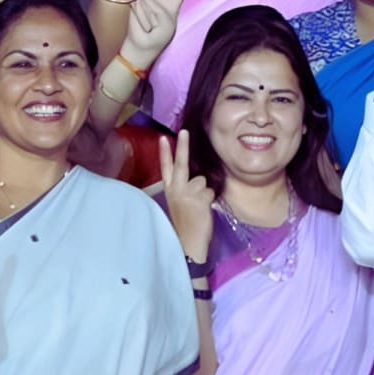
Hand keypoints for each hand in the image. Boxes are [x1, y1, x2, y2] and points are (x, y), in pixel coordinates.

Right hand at [120, 0, 202, 67]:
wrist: (141, 47)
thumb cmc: (157, 39)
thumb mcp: (168, 27)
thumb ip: (161, 12)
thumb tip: (147, 1)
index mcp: (172, 3)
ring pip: (149, 3)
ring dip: (150, 18)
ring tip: (149, 27)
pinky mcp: (133, 3)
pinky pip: (140, 8)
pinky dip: (142, 18)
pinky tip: (142, 25)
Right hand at [159, 130, 216, 257]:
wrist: (187, 243)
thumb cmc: (186, 224)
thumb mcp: (180, 203)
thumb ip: (185, 189)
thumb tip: (199, 179)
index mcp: (170, 190)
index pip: (166, 168)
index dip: (164, 153)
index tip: (163, 138)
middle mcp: (176, 189)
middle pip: (181, 163)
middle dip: (182, 146)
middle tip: (184, 131)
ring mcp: (187, 192)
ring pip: (203, 181)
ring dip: (205, 192)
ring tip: (199, 206)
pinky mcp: (199, 198)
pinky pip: (211, 191)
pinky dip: (211, 200)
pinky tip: (204, 210)